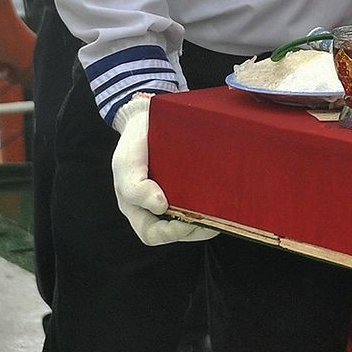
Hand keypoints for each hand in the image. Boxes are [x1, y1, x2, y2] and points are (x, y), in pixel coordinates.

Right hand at [111, 94, 214, 245]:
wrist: (147, 118)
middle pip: (177, 232)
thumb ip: (135, 189)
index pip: (152, 234)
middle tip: (214, 220)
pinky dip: (214, 204)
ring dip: (208, 220)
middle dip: (196, 230)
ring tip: (223, 212)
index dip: (170, 232)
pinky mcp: (191, 185)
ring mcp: (176, 197)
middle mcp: (157, 208)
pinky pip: (202, 201)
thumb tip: (161, 208)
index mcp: (137, 208)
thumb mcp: (126, 164)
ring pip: (192, 220)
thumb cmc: (133, 144)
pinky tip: (225, 197)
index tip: (186, 219)